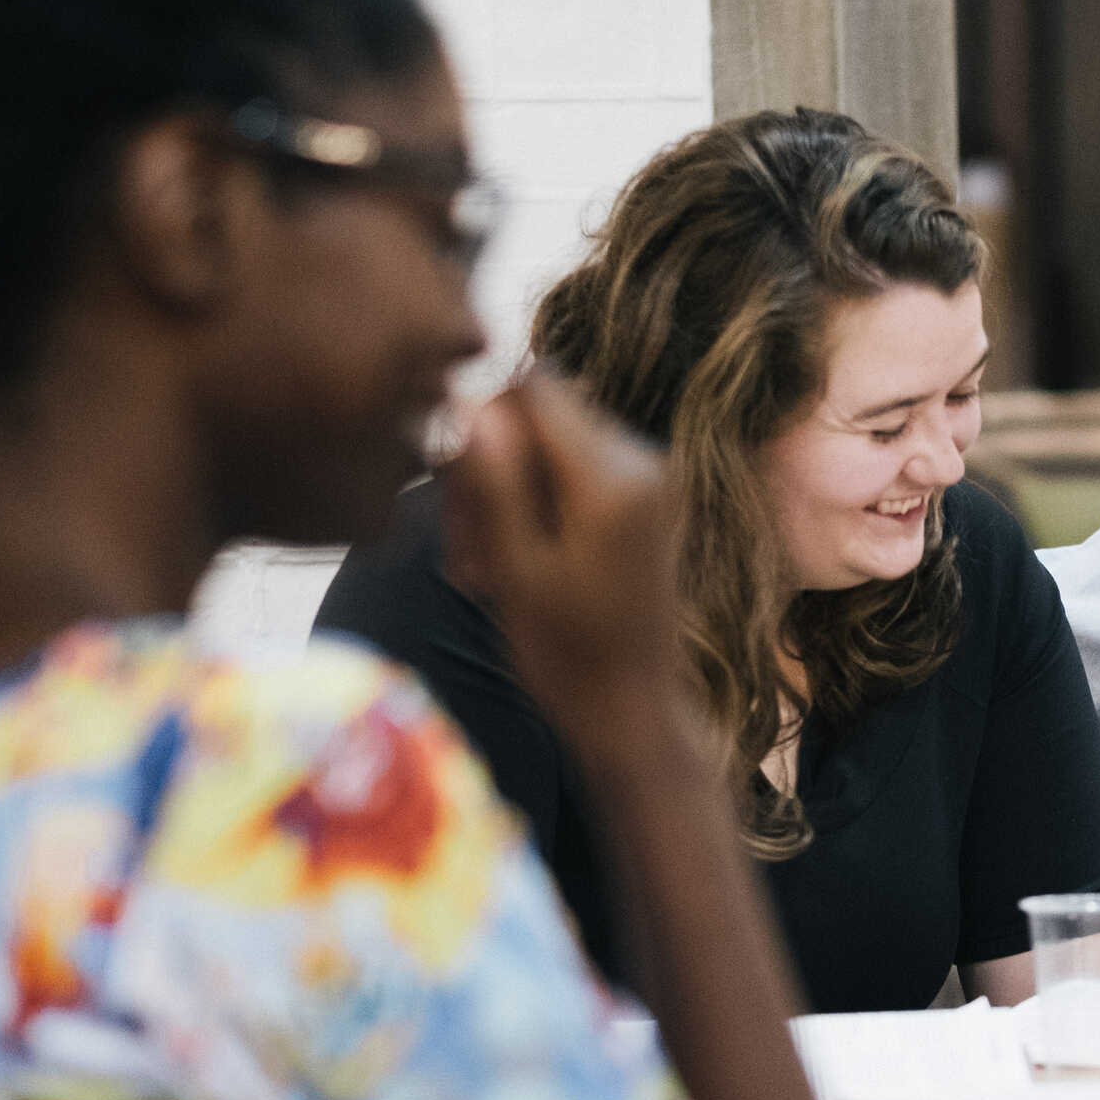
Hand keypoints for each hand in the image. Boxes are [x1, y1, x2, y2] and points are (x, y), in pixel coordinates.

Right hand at [440, 374, 704, 763]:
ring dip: (502, 497)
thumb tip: (469, 401)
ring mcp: (648, 482)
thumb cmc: (570, 657)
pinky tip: (507, 568)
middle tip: (460, 551)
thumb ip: (494, 481)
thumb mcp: (515, 568)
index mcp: (615, 476)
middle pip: (538, 416)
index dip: (481, 417)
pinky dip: (532, 510)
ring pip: (547, 448)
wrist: (634, 713)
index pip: (534, 385)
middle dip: (487, 469)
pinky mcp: (641, 504)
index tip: (450, 480)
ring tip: (479, 571)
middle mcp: (643, 462)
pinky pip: (571, 477)